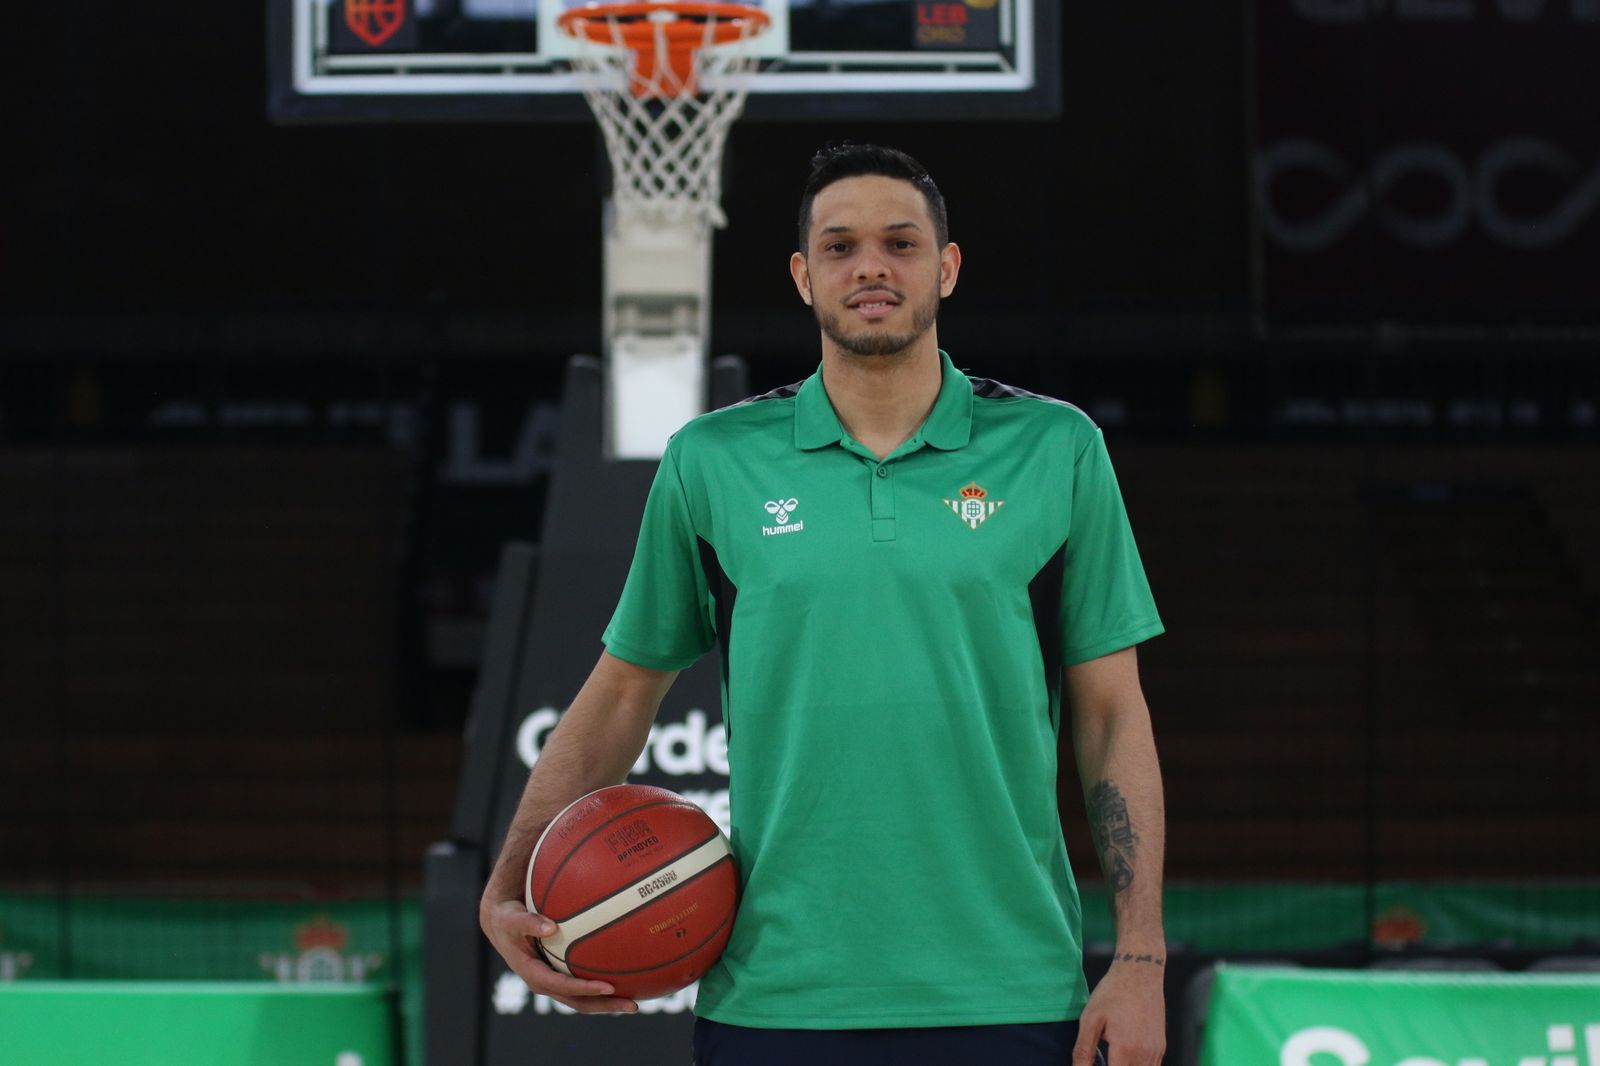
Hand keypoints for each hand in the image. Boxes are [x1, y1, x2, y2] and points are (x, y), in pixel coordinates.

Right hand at [479, 897, 638, 1014]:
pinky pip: (583, 983)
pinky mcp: (560, 973)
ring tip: (635, 999)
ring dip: (608, 1002)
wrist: (500, 922)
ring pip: (583, 998)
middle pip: (578, 1002)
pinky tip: (624, 976)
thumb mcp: (511, 919)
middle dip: (605, 1005)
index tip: (608, 987)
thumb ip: (528, 922)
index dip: (584, 989)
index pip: (562, 987)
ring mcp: (553, 980)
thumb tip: (552, 927)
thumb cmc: (507, 918)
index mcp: (533, 974)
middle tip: (632, 1004)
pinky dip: (602, 984)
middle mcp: (545, 982)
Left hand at [1072, 955, 1165, 1065]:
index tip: (1094, 1064)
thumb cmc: (1113, 993)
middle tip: (1103, 1058)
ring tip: (1112, 1057)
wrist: (1140, 972)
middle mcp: (1145, 1055)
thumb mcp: (1090, 1019)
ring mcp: (1156, 1052)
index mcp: (1125, 1050)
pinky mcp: (1161, 1046)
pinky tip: (1123, 1056)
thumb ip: (1083, 1051)